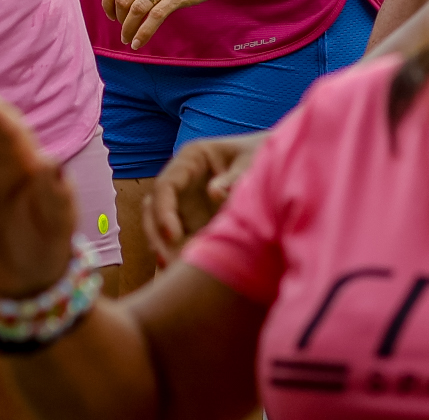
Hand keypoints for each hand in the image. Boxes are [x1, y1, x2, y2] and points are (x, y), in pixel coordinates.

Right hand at [146, 132, 262, 263]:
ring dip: (162, 247)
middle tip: (166, 261)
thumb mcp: (250, 162)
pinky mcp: (191, 219)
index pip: (165, 185)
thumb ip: (234, 178)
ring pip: (160, 225)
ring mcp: (184, 200)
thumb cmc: (260, 157)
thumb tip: (213, 193)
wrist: (275, 166)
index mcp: (191, 158)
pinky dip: (177, 253)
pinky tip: (184, 271)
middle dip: (156, 234)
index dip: (163, 211)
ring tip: (173, 270)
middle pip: (154, 207)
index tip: (173, 236)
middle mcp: (181, 179)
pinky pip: (176, 238)